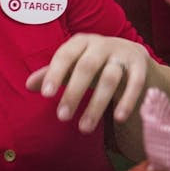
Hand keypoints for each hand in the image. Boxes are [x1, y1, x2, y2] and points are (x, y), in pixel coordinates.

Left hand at [26, 34, 152, 132]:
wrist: (133, 56)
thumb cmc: (94, 63)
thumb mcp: (73, 65)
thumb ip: (52, 74)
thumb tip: (28, 85)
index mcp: (82, 42)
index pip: (65, 55)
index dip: (55, 73)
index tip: (46, 95)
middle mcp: (103, 44)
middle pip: (87, 66)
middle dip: (74, 92)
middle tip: (62, 117)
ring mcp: (123, 53)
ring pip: (110, 78)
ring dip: (96, 104)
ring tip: (84, 129)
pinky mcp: (141, 64)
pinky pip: (135, 83)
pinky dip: (128, 100)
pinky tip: (118, 118)